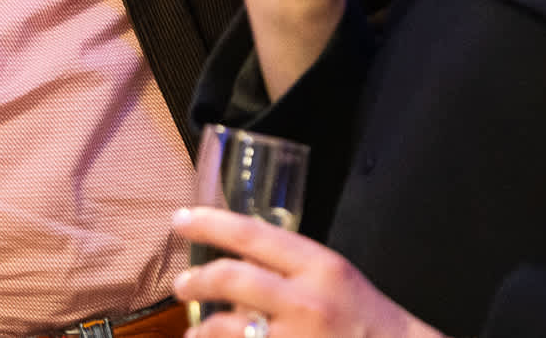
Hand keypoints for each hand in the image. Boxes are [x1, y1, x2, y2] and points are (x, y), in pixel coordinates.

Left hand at [173, 206, 442, 337]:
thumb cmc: (366, 319)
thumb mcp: (334, 278)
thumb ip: (289, 265)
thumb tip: (236, 252)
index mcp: (319, 266)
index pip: (252, 233)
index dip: (209, 223)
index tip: (179, 219)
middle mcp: (307, 301)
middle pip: (231, 279)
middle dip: (196, 280)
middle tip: (181, 285)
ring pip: (228, 327)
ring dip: (202, 330)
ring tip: (194, 332)